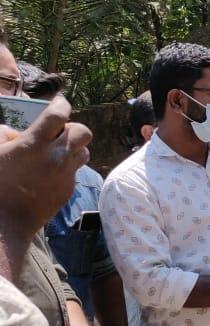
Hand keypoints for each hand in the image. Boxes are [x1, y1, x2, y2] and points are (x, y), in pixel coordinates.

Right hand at [0, 96, 92, 236]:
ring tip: (56, 152)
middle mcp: (55, 157)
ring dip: (74, 148)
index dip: (61, 104)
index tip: (60, 102)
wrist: (4, 223)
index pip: (58, 114)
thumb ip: (2, 137)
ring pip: (85, 151)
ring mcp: (65, 175)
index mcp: (33, 144)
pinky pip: (76, 171)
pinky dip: (68, 167)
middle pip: (83, 131)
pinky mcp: (68, 190)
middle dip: (72, 128)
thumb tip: (13, 132)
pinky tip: (50, 173)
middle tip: (56, 134)